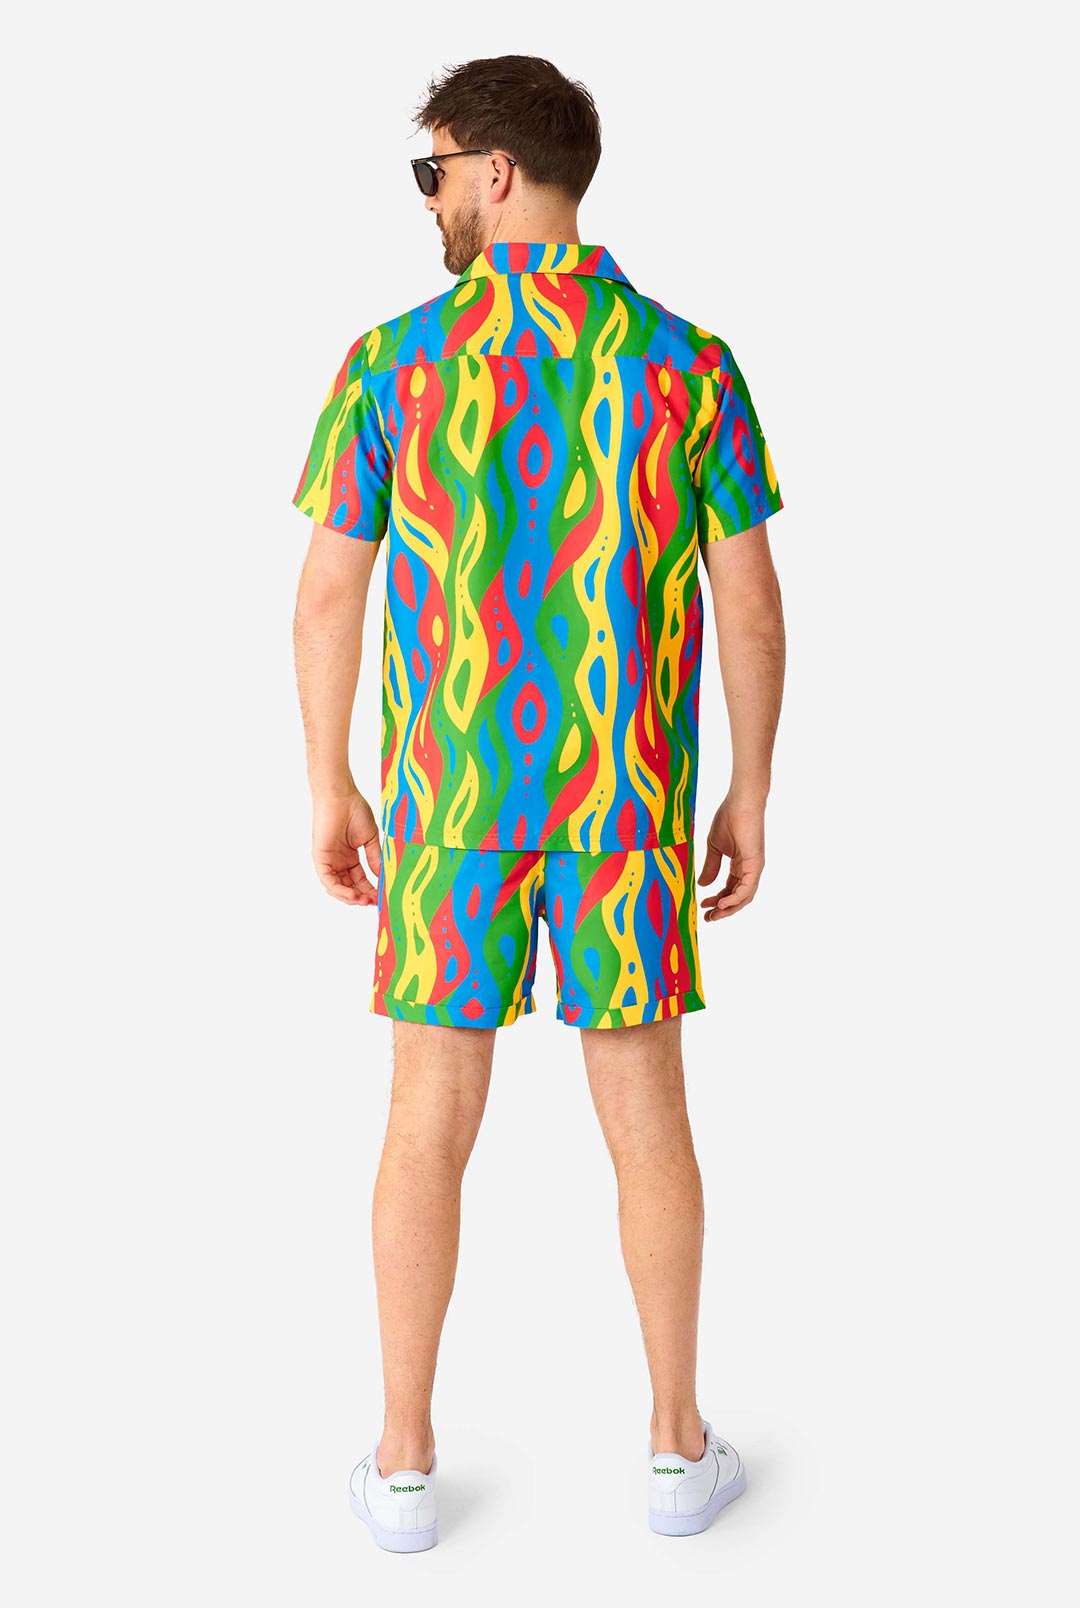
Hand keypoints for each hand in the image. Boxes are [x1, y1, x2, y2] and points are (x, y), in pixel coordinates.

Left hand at [311, 790, 381, 906]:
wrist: (341, 796)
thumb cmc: (355, 810)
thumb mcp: (370, 839)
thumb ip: (375, 858)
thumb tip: (382, 876)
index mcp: (350, 857)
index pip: (360, 880)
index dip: (371, 890)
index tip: (382, 897)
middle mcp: (338, 861)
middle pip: (349, 887)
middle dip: (362, 897)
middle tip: (374, 903)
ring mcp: (328, 861)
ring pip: (337, 888)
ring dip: (350, 897)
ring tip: (364, 901)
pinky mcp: (320, 859)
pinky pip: (328, 881)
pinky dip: (340, 890)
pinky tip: (353, 895)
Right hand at [698, 797, 765, 920]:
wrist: (740, 802)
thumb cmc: (728, 818)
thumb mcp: (714, 847)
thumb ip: (710, 867)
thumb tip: (702, 885)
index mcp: (740, 864)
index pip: (730, 889)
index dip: (717, 899)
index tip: (703, 906)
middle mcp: (749, 869)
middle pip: (738, 897)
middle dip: (723, 910)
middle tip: (708, 919)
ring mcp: (754, 867)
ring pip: (744, 896)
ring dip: (729, 908)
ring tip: (714, 914)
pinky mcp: (756, 864)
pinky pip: (747, 888)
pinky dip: (735, 898)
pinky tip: (722, 903)